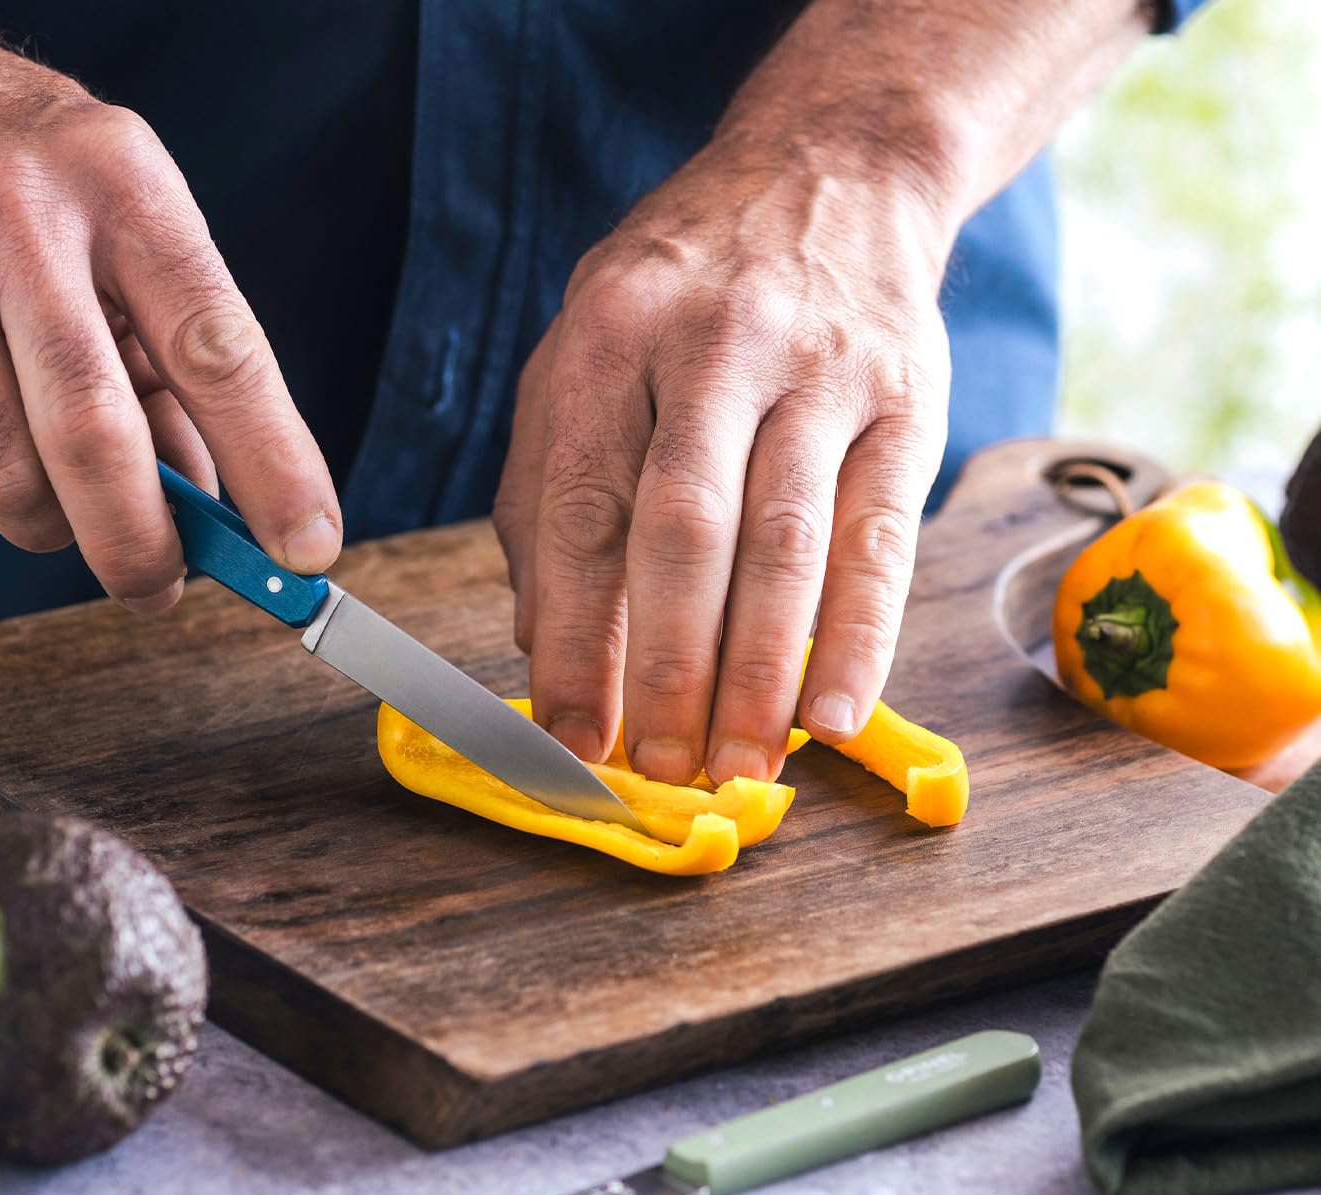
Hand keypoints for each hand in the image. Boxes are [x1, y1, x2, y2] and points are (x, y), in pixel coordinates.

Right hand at [0, 5, 338, 609]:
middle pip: (93, 437)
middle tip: (163, 586)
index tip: (307, 548)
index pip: (218, 353)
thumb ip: (182, 357)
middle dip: (142, 545)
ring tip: (75, 499)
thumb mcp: (137, 224)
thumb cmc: (41, 175)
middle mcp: (21, 226)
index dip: (272, 466)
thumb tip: (211, 504)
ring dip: (53, 525)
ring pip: (1, 471)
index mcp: (126, 192)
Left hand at [493, 139, 951, 784]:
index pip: (583, 513)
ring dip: (759, 674)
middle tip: (661, 767)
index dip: (574, 638)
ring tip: (738, 767)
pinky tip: (834, 718)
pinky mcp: (905, 402)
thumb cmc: (686, 292)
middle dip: (669, 668)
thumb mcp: (586, 351)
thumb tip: (541, 639)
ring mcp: (820, 372)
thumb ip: (550, 489)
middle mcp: (715, 348)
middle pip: (685, 534)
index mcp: (611, 339)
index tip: (568, 735)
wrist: (832, 174)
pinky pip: (880, 540)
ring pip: (785, 545)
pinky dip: (859, 640)